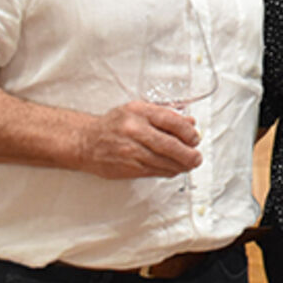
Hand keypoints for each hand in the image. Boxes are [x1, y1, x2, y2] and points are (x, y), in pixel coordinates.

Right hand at [73, 100, 202, 178]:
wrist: (85, 141)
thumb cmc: (114, 124)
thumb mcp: (139, 111)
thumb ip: (165, 115)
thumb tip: (190, 122)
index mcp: (140, 112)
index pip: (172, 122)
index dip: (189, 132)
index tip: (195, 138)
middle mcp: (135, 130)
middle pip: (170, 145)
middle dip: (189, 153)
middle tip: (196, 157)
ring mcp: (130, 150)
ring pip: (164, 161)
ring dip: (181, 165)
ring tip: (189, 164)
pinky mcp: (127, 167)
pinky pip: (154, 171)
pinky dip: (168, 171)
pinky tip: (173, 169)